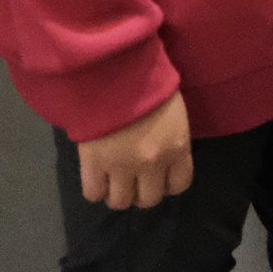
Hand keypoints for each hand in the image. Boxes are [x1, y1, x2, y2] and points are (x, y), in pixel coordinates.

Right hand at [77, 90, 192, 209]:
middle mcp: (152, 163)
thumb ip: (171, 138)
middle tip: (133, 178)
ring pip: (120, 202)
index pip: (179, 185)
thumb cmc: (149, 81)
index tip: (159, 177)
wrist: (115, 70)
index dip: (167, 184)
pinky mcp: (93, 163)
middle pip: (149, 200)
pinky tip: (96, 176)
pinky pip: (93, 193)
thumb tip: (163, 155)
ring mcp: (121, 166)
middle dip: (141, 192)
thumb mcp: (173, 111)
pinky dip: (95, 189)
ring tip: (113, 180)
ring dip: (117, 193)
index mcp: (177, 147)